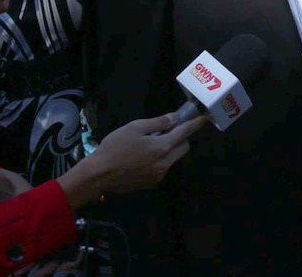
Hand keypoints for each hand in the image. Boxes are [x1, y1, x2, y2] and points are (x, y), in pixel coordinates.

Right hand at [58, 112, 206, 208]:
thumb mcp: (136, 127)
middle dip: (180, 138)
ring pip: (172, 159)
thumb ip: (158, 122)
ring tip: (149, 145)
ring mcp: (158, 176)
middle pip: (183, 147)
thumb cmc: (116, 147)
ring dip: (169, 150)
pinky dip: (159, 161)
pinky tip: (142, 158)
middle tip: (165, 131)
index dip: (195, 124)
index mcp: (163, 147)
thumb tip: (175, 118)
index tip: (203, 118)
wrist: (99, 174)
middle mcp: (165, 163)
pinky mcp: (150, 184)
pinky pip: (162, 168)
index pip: (185, 133)